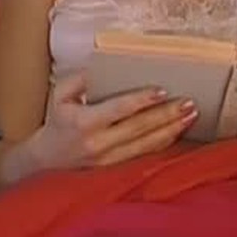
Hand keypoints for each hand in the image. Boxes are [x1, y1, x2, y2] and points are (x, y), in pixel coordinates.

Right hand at [29, 73, 197, 170]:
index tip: (161, 90)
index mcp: (84, 123)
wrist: (46, 161)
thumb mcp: (59, 95)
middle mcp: (99, 144)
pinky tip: (178, 131)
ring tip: (191, 115)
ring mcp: (110, 159)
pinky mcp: (117, 168)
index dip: (141, 100)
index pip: (118, 110)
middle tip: (188, 102)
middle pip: (139, 128)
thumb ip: (80, 79)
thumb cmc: (57, 122)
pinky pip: (145, 154)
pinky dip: (164, 142)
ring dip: (172, 129)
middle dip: (166, 114)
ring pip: (147, 144)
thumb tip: (103, 68)